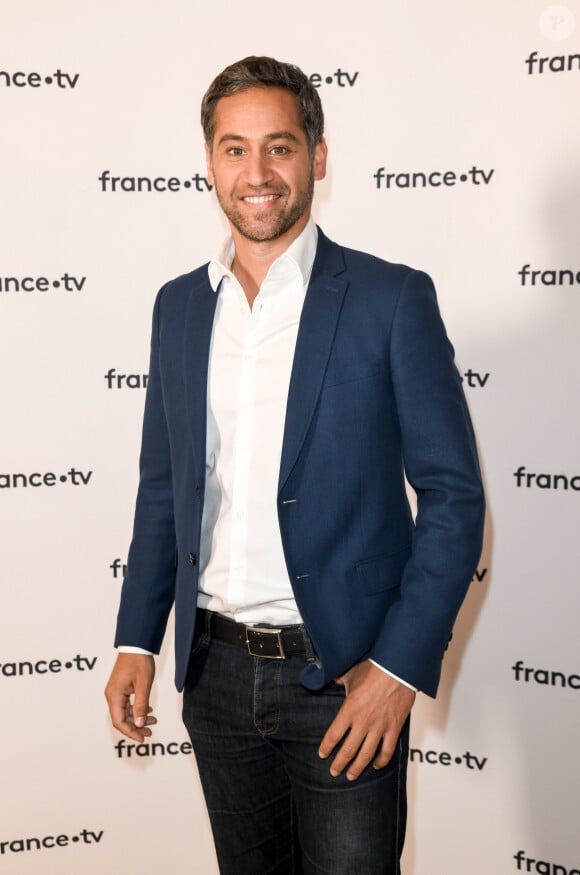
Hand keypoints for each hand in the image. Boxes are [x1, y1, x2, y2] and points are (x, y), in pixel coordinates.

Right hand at [104, 653, 156, 741]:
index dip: (131, 732)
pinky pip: (127, 704)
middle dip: (135, 727)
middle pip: (122, 719)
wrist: (137, 645)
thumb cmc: (139, 662)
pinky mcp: (121, 688)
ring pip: (125, 712)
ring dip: (138, 718)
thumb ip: (141, 705)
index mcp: (114, 696)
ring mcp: (116, 692)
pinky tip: (149, 710)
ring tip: (153, 721)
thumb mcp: (143, 685)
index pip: (119, 721)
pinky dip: (137, 709)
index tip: (142, 738)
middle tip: (149, 733)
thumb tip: (139, 724)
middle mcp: (112, 695)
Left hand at [318, 660, 414, 780]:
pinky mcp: (394, 728)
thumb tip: (328, 677)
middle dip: (339, 764)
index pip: (333, 735)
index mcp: (350, 709)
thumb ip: (338, 680)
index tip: (322, 754)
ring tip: (351, 776)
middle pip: (348, 750)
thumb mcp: (351, 673)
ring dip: (357, 768)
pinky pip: (387, 751)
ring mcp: (379, 727)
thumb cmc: (374, 668)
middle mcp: (363, 721)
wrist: (398, 668)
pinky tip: (376, 765)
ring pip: (366, 755)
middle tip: (334, 772)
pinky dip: (382, 761)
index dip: (326, 747)